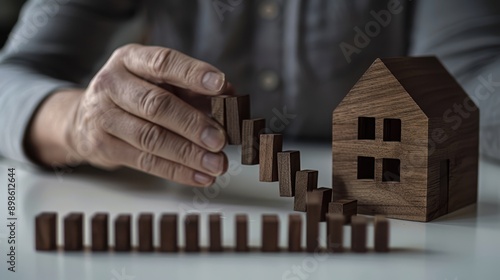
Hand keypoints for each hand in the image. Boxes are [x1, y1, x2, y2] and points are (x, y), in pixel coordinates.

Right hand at [30, 44, 228, 186]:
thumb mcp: (160, 81)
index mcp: (130, 60)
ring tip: (217, 164)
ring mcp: (103, 116)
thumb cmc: (135, 95)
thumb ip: (193, 88)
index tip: (220, 85)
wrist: (84, 118)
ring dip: (188, 154)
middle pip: (156, 105)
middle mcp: (112, 84)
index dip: (192, 73)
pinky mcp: (102, 146)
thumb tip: (230, 97)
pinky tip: (200, 176)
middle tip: (220, 139)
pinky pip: (145, 161)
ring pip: (150, 138)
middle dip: (192, 124)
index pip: (163, 62)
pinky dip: (177, 171)